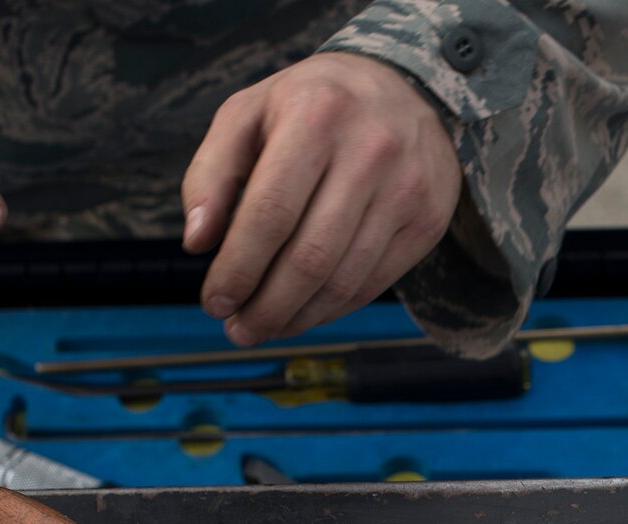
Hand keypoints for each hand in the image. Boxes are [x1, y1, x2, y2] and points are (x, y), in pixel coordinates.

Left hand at [182, 52, 462, 345]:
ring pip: (345, 279)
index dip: (239, 267)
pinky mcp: (429, 220)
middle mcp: (370, 151)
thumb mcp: (249, 112)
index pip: (270, 212)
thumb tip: (198, 243)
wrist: (405, 88)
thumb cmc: (311, 105)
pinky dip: (334, 308)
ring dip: (298, 316)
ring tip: (265, 327)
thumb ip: (212, 172)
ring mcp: (407, 189)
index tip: (215, 302)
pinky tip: (304, 313)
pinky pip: (374, 282)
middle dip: (266, 305)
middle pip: (310, 256)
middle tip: (238, 330)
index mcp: (315, 116)